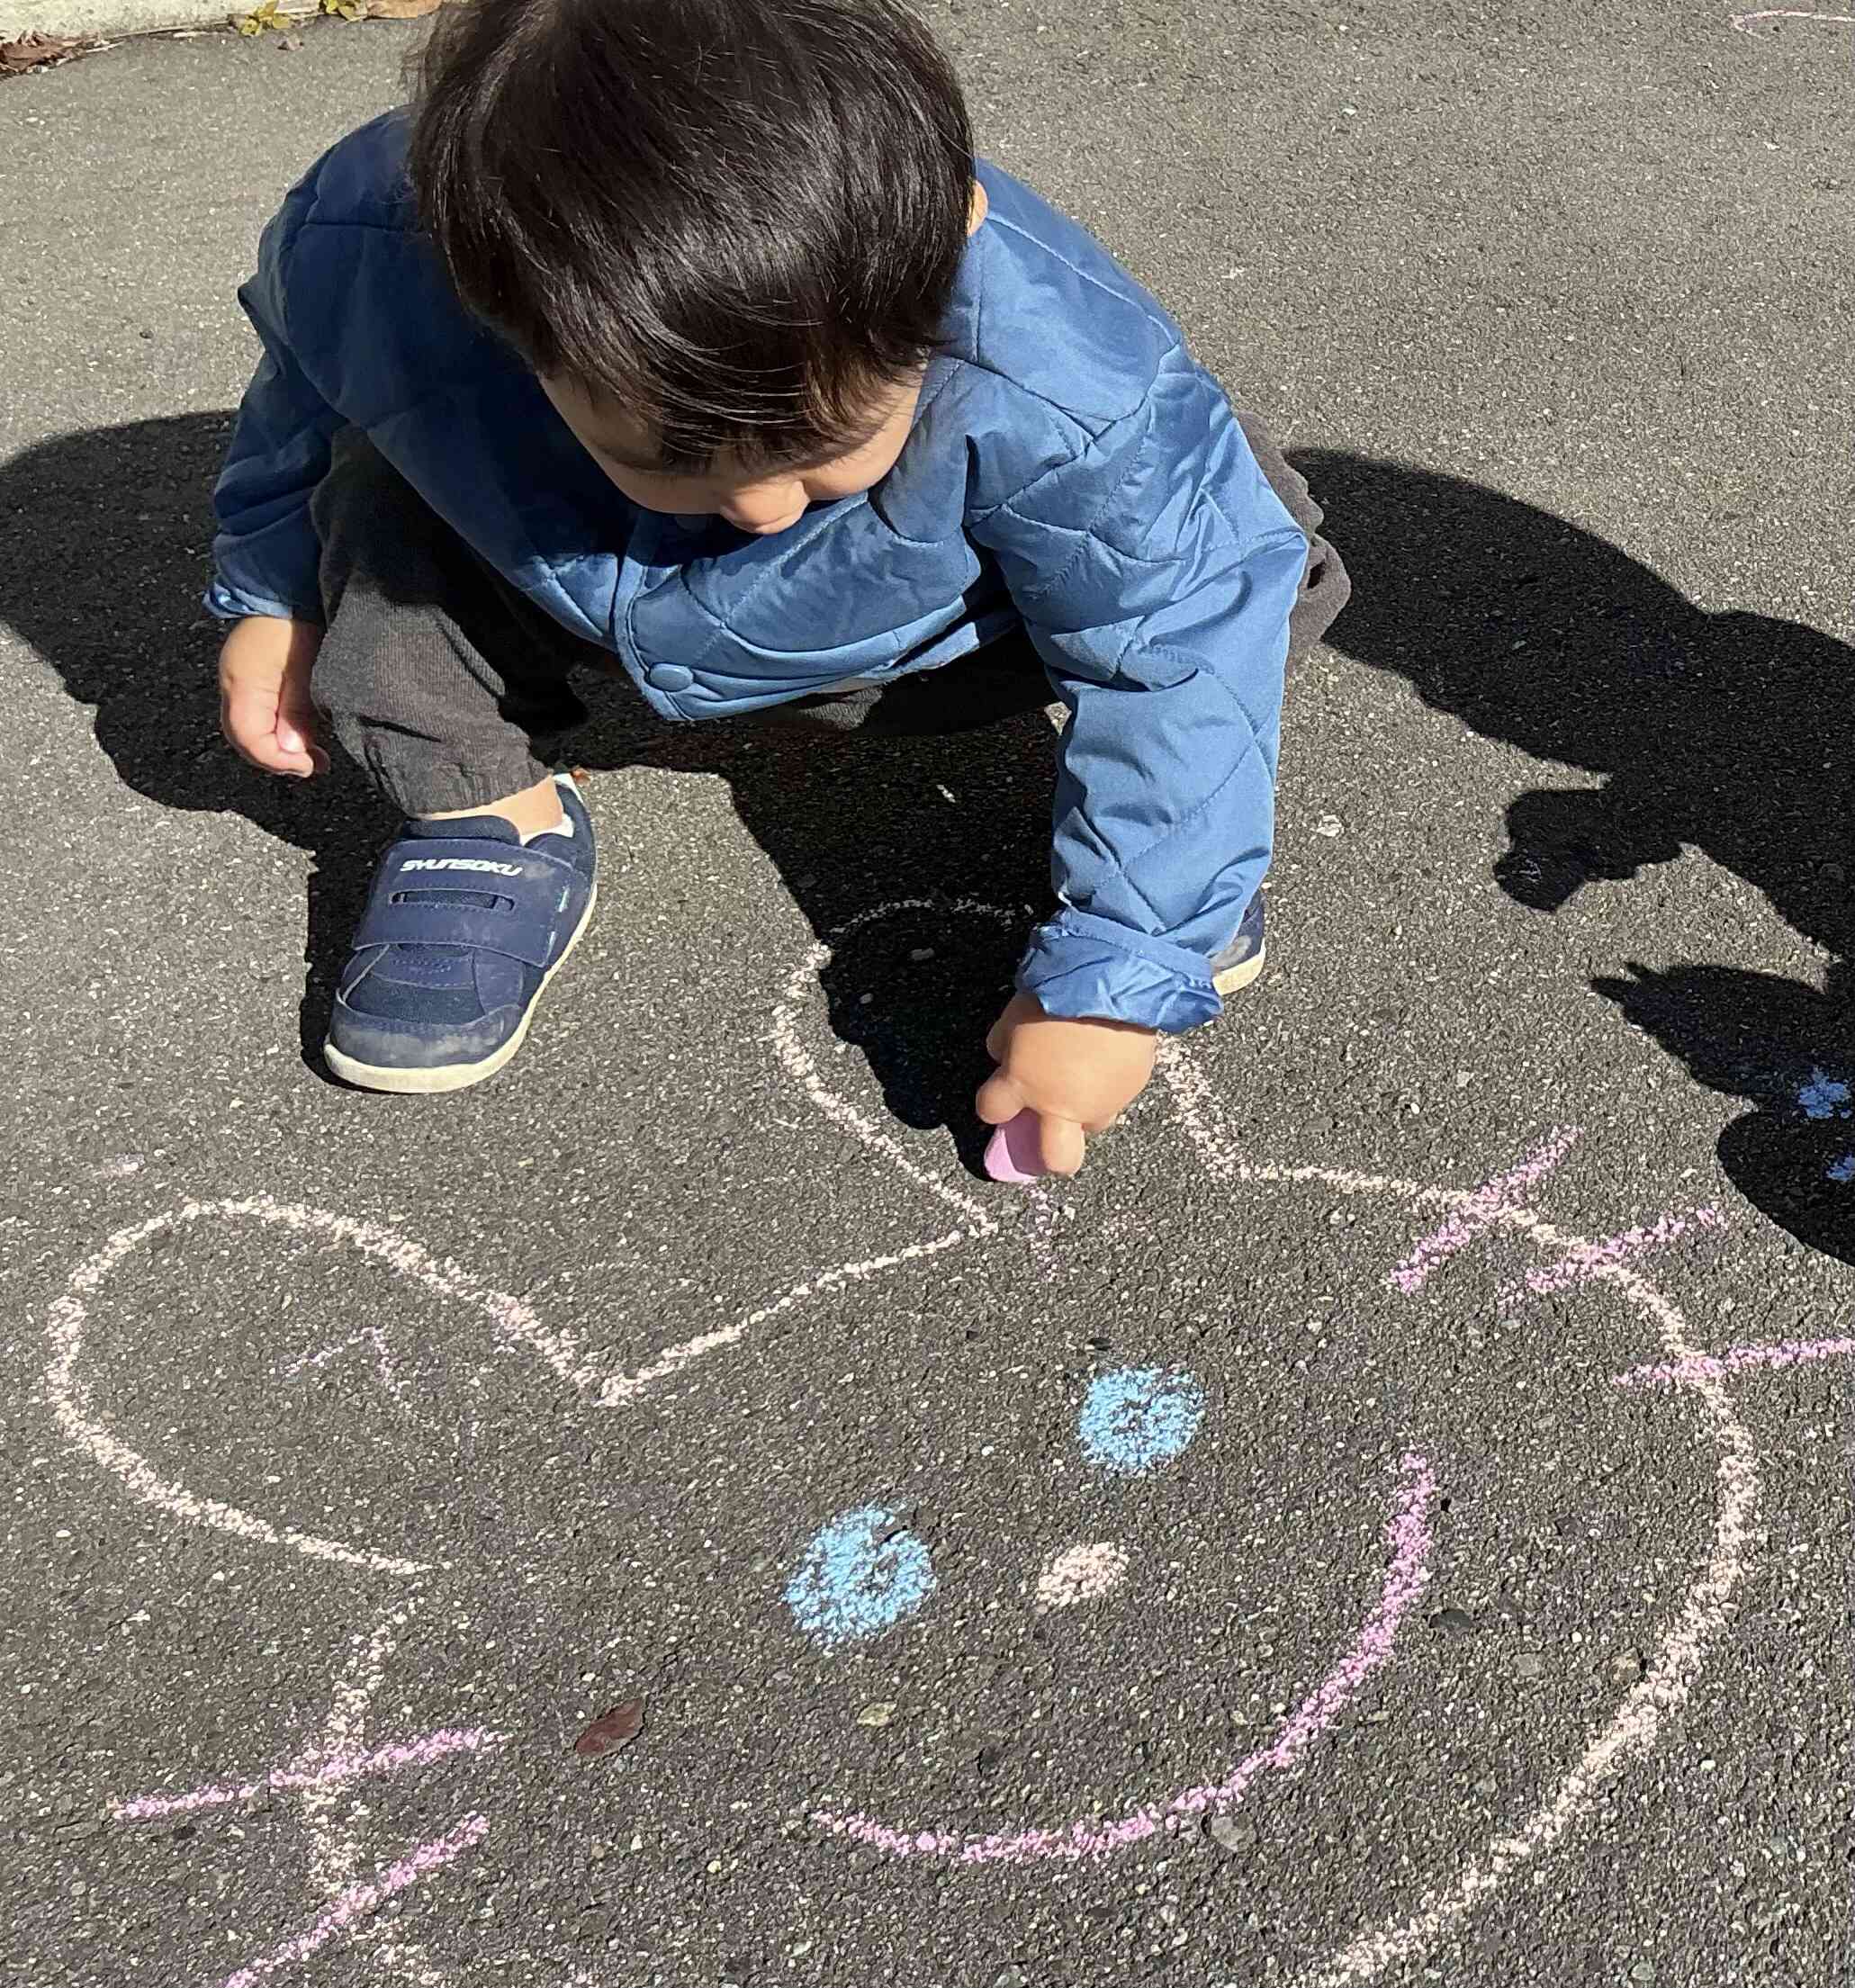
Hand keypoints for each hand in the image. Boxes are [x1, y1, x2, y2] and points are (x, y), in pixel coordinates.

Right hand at [218, 615, 325, 776]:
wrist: (284, 585)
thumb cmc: (295, 622)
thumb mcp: (304, 669)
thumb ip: (296, 710)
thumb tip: (290, 750)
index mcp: (241, 685)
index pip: (249, 740)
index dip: (278, 760)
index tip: (309, 765)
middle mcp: (233, 687)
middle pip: (245, 740)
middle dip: (277, 759)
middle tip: (312, 765)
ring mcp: (239, 681)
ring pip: (249, 729)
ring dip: (278, 747)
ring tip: (310, 754)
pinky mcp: (250, 677)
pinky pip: (256, 714)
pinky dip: (275, 730)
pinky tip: (299, 733)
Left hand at [976, 992, 1158, 1175]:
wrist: (1111, 979)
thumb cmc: (1056, 993)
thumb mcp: (1014, 1014)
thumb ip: (1004, 1043)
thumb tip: (1004, 1055)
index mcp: (1024, 1085)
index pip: (993, 1111)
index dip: (993, 1103)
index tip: (999, 1095)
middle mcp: (1063, 1104)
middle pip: (1058, 1159)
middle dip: (1052, 1155)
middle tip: (1050, 1133)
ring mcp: (1102, 1100)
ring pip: (1094, 1126)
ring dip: (1085, 1112)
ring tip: (1084, 1080)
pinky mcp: (1134, 1085)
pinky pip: (1117, 1095)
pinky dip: (1109, 1085)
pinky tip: (1107, 1057)